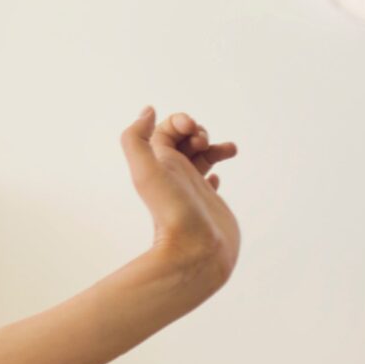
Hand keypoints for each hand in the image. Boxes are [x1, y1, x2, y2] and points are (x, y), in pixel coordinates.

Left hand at [120, 107, 239, 299]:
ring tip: (228, 150)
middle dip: (199, 131)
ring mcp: (191, 189)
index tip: (192, 129)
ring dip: (214, 146)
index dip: (180, 121)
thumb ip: (136, 140)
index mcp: (158, 165)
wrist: (195, 253)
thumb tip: (146, 110)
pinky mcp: (208, 203)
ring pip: (201, 157)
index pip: (165, 130)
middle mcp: (172, 176)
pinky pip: (208, 181)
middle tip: (204, 143)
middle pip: (184, 140)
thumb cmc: (173, 214)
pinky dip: (213, 170)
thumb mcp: (146, 172)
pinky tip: (216, 178)